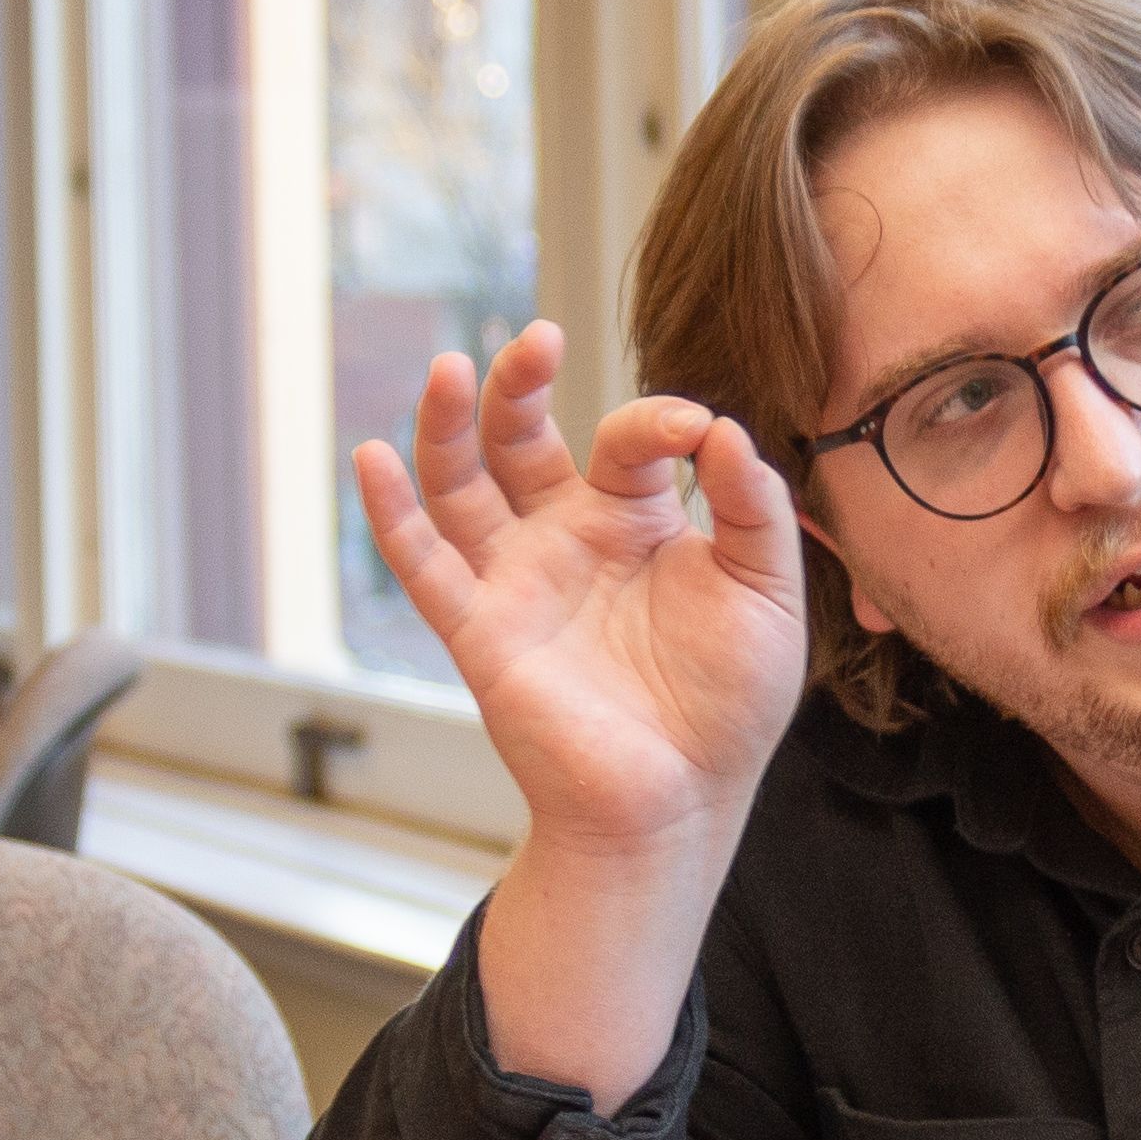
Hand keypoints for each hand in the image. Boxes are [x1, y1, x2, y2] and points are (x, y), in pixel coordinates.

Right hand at [351, 325, 808, 859]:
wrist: (684, 801)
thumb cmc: (728, 704)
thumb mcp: (767, 592)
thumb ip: (753, 508)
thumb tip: (723, 430)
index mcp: (632, 523)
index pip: (627, 442)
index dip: (657, 422)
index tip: (695, 433)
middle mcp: (564, 540)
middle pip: (519, 441)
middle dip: (519, 384)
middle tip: (536, 338)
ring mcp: (517, 583)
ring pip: (460, 487)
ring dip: (447, 427)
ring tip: (452, 368)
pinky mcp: (481, 633)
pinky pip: (423, 567)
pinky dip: (391, 515)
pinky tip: (373, 457)